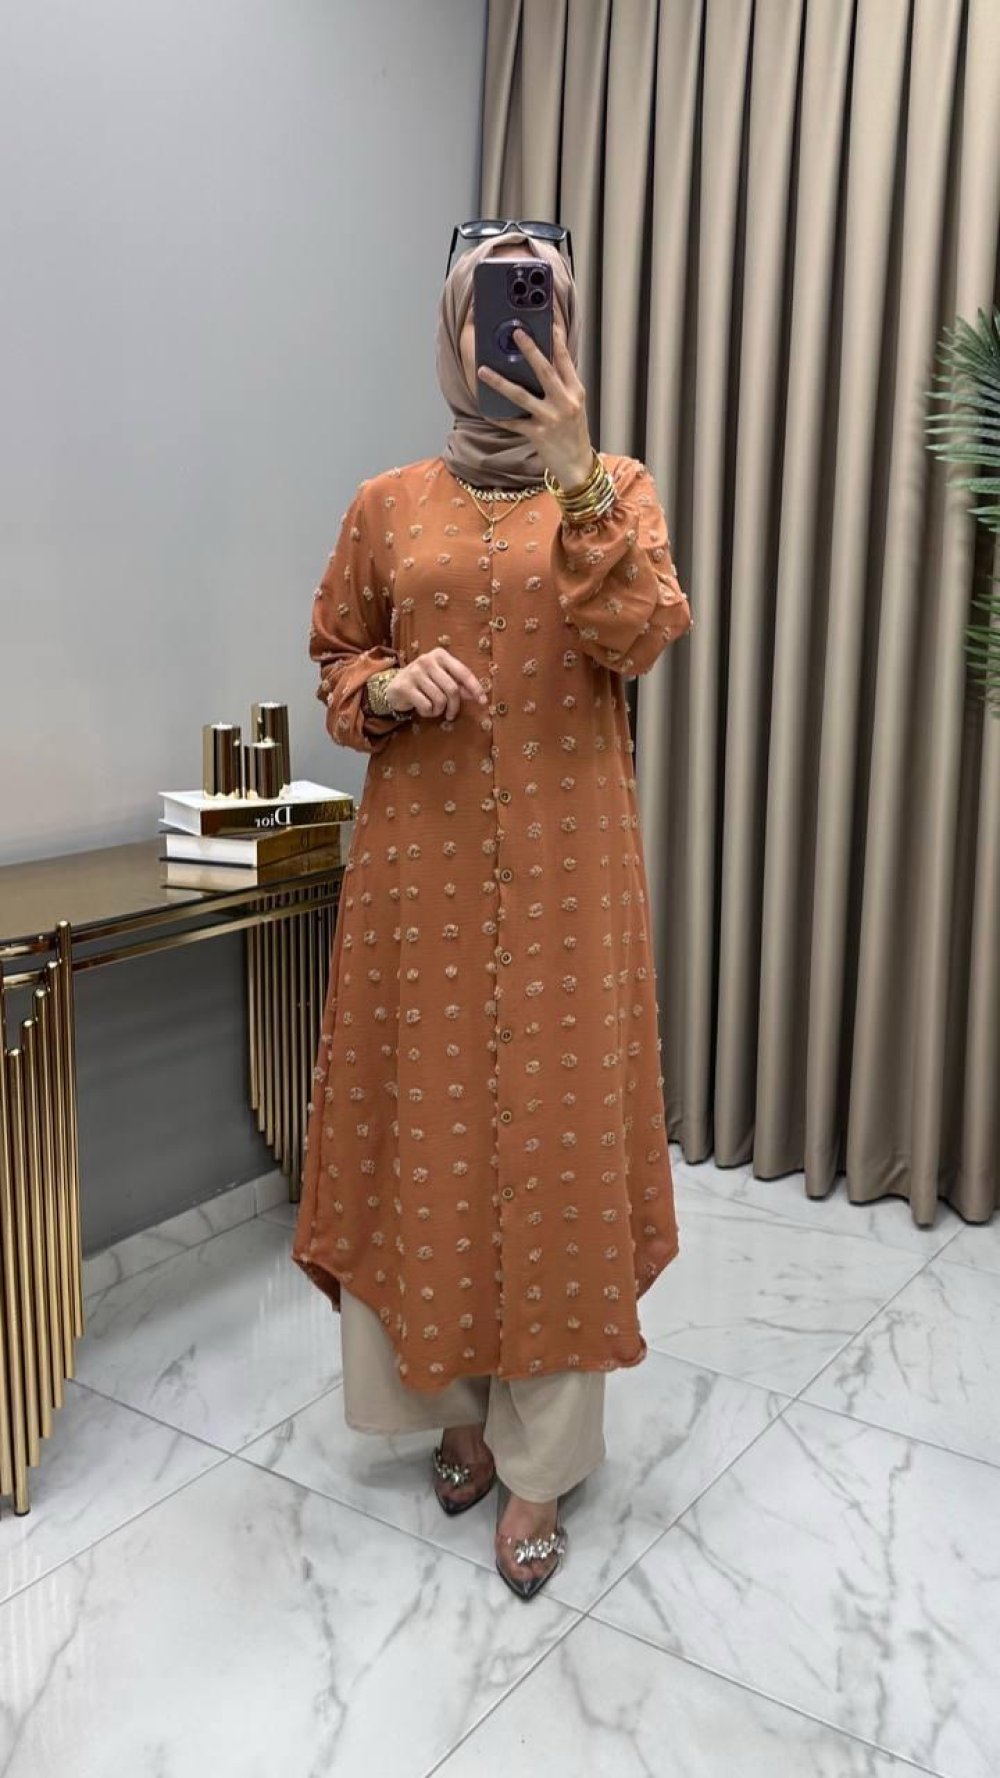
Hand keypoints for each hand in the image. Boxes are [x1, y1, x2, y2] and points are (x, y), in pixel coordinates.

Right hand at [388, 648, 487, 720]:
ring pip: (439, 699)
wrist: (394, 686)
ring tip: (434, 709)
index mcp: (440, 655)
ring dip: (439, 710)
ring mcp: (414, 672)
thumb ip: (459, 685)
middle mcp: (427, 660)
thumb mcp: (442, 679)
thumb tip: (477, 695)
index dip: (475, 688)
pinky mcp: (405, 687)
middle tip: (452, 714)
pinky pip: (426, 706)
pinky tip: (423, 709)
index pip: (463, 672)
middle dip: (455, 706)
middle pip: (452, 689)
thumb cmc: (424, 682)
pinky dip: (428, 713)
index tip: (483, 701)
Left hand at [477, 321, 593, 489]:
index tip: (548, 322)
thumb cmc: (574, 433)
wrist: (577, 465)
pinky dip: (498, 416)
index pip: (565, 360)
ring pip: (522, 395)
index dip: (557, 339)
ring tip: (483, 370)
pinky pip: (513, 422)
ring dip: (500, 382)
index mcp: (575, 391)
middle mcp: (565, 402)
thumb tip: (543, 361)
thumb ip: (562, 385)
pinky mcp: (537, 434)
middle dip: (530, 350)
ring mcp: (550, 418)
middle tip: (516, 332)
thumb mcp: (574, 405)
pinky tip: (485, 409)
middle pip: (545, 370)